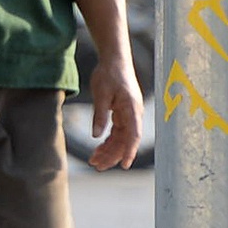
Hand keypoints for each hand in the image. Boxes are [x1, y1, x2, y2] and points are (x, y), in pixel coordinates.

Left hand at [86, 54, 143, 170]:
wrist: (114, 60)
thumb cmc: (108, 74)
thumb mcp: (101, 94)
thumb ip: (100, 115)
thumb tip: (97, 136)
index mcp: (132, 109)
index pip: (133, 135)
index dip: (129, 151)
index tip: (125, 165)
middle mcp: (134, 114)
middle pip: (125, 140)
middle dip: (113, 155)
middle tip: (97, 166)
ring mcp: (129, 115)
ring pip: (120, 138)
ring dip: (108, 150)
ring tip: (94, 161)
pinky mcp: (122, 113)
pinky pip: (117, 132)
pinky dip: (107, 141)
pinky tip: (98, 149)